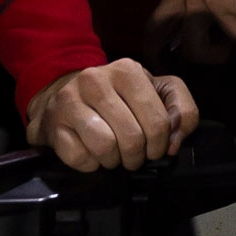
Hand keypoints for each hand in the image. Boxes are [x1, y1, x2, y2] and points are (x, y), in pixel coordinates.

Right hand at [26, 58, 198, 171]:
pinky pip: (81, 159)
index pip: (159, 121)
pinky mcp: (54, 124)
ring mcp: (70, 100)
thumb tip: (174, 141)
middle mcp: (96, 79)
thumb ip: (181, 110)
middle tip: (134, 155)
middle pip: (133, 138)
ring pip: (106, 148)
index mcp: (127, 70)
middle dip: (138, 156)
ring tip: (113, 154)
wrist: (65, 96)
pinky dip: (91, 164)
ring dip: (114, 160)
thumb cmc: (119, 98)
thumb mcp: (157, 93)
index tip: (155, 147)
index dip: (161, 143)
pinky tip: (91, 152)